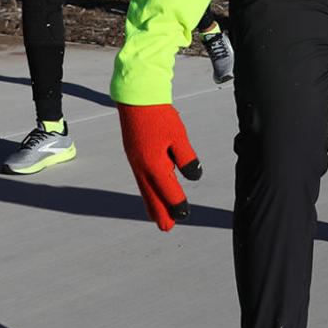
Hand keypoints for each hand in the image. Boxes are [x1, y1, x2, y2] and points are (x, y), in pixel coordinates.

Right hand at [117, 103, 202, 230]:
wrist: (137, 99)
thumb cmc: (160, 117)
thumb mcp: (179, 136)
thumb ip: (186, 158)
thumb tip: (193, 176)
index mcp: (154, 164)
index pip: (168, 190)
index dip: (177, 203)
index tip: (184, 215)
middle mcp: (142, 167)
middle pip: (152, 195)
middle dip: (160, 212)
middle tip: (166, 228)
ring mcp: (135, 161)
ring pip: (144, 188)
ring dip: (152, 203)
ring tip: (157, 216)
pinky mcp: (134, 154)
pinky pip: (141, 178)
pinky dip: (147, 189)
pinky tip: (151, 191)